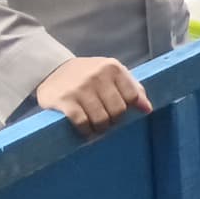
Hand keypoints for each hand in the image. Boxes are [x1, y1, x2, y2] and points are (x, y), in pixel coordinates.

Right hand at [35, 57, 151, 137]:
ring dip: (100, 128)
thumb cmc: (88, 74)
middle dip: (114, 120)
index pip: (132, 96)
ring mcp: (80, 88)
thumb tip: (147, 108)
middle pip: (118, 110)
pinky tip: (85, 130)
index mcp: (112, 68)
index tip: (121, 112)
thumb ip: (132, 87)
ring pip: (101, 119)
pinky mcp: (65, 100)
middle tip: (107, 121)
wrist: (52, 70)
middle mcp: (97, 76)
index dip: (128, 109)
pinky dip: (86, 130)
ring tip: (97, 127)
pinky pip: (82, 123)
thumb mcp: (112, 73)